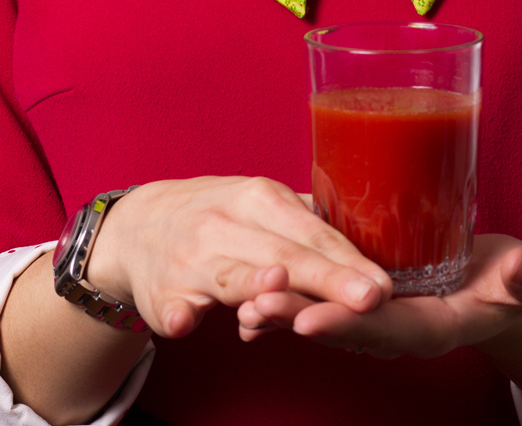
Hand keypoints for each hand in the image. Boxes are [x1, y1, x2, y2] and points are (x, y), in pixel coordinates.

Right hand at [85, 177, 393, 338]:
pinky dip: (178, 314)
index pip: (312, 232)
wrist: (137, 227)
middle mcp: (224, 224)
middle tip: (369, 300)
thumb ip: (311, 220)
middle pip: (282, 255)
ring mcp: (189, 260)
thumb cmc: (217, 216)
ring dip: (254, 285)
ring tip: (279, 293)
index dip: (349, 259)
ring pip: (229, 277)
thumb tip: (376, 233)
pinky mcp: (161, 294)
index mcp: (258, 198)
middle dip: (326, 279)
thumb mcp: (262, 202)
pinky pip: (170, 306)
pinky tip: (186, 323)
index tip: (384, 284)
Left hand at [237, 234, 521, 357]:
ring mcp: (374, 318)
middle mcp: (395, 329)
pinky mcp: (359, 298)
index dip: (348, 325)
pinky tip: (249, 297)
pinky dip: (285, 301)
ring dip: (283, 309)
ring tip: (244, 299)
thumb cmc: (509, 283)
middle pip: (342, 326)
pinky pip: (318, 303)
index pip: (385, 330)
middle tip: (258, 305)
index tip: (312, 320)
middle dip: (299, 316)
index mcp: (431, 328)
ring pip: (323, 315)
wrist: (494, 288)